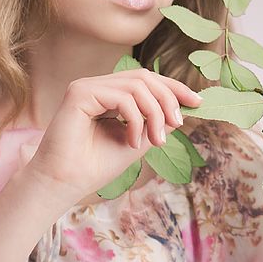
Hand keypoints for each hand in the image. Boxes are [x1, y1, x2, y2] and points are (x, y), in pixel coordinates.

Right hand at [23, 68, 203, 207]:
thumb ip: (157, 123)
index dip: (174, 87)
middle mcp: (98, 85)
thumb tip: (183, 108)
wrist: (65, 184)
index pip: (147, 80)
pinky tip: (132, 142)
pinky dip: (136, 119)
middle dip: (168, 99)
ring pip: (137, 85)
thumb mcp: (138, 141)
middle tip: (178, 124)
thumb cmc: (96, 166)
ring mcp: (88, 86)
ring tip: (157, 140)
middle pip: (145, 77)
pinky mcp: (80, 92)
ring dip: (155, 113)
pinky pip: (122, 97)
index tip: (197, 102)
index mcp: (110, 94)